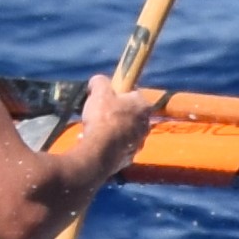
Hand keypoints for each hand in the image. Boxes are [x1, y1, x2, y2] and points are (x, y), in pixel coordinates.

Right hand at [60, 72, 171, 188]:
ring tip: (92, 130)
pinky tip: (94, 143)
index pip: (133, 93)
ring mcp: (139, 142)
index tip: (106, 94)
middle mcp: (146, 124)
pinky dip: (108, 144)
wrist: (100, 152)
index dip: (119, 92)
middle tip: (98, 112)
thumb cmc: (103, 118)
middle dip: (114, 112)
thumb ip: (100, 81)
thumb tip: (97, 81)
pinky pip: (118, 146)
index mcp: (143, 106)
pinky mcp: (129, 157)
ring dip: (110, 130)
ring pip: (123, 131)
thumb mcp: (99, 91)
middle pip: (129, 113)